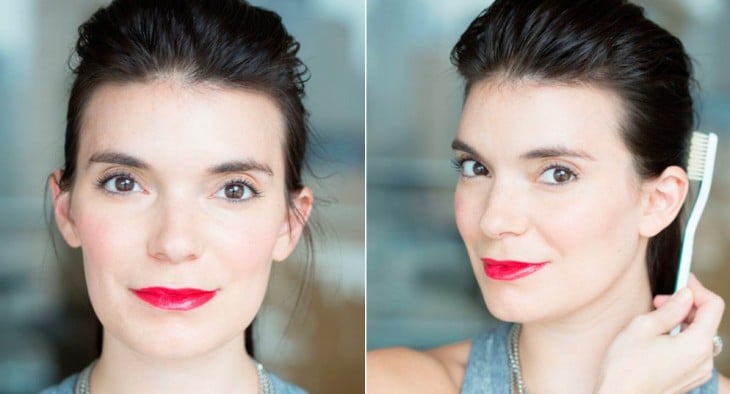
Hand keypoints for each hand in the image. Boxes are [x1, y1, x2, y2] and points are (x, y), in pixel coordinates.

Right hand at [595, 274, 723, 393]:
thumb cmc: (626, 367)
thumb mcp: (643, 327)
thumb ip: (670, 309)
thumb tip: (685, 295)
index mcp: (697, 344)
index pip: (713, 306)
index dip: (698, 289)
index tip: (683, 281)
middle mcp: (704, 360)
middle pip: (707, 320)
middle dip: (686, 305)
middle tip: (658, 301)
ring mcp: (698, 372)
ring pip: (699, 335)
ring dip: (682, 322)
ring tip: (655, 321)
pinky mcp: (689, 379)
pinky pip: (693, 351)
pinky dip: (681, 338)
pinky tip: (658, 339)